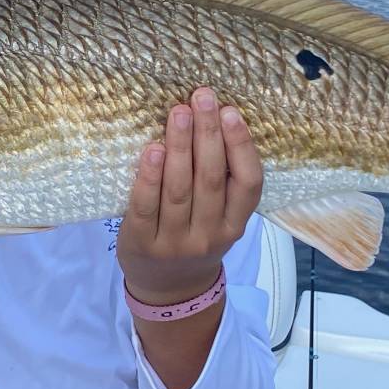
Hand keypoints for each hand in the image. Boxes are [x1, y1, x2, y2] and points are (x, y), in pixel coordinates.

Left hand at [117, 89, 262, 304]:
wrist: (169, 291)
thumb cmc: (197, 238)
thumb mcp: (222, 221)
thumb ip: (222, 183)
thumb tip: (213, 121)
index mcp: (235, 225)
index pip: (247, 184)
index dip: (241, 146)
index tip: (231, 112)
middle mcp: (209, 235)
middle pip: (210, 179)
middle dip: (208, 134)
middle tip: (202, 97)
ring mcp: (174, 242)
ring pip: (179, 189)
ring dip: (180, 147)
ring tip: (179, 113)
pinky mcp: (141, 243)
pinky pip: (145, 206)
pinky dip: (149, 177)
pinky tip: (151, 150)